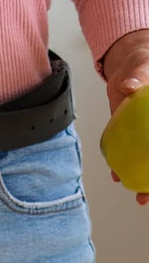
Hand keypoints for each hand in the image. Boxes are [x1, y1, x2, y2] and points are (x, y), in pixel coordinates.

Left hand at [101, 28, 148, 204]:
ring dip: (146, 180)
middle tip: (147, 197)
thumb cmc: (144, 65)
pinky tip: (117, 175)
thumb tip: (129, 87)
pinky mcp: (134, 133)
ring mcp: (147, 133)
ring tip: (138, 196)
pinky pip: (131, 151)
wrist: (130, 65)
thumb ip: (139, 78)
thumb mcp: (144, 69)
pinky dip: (125, 163)